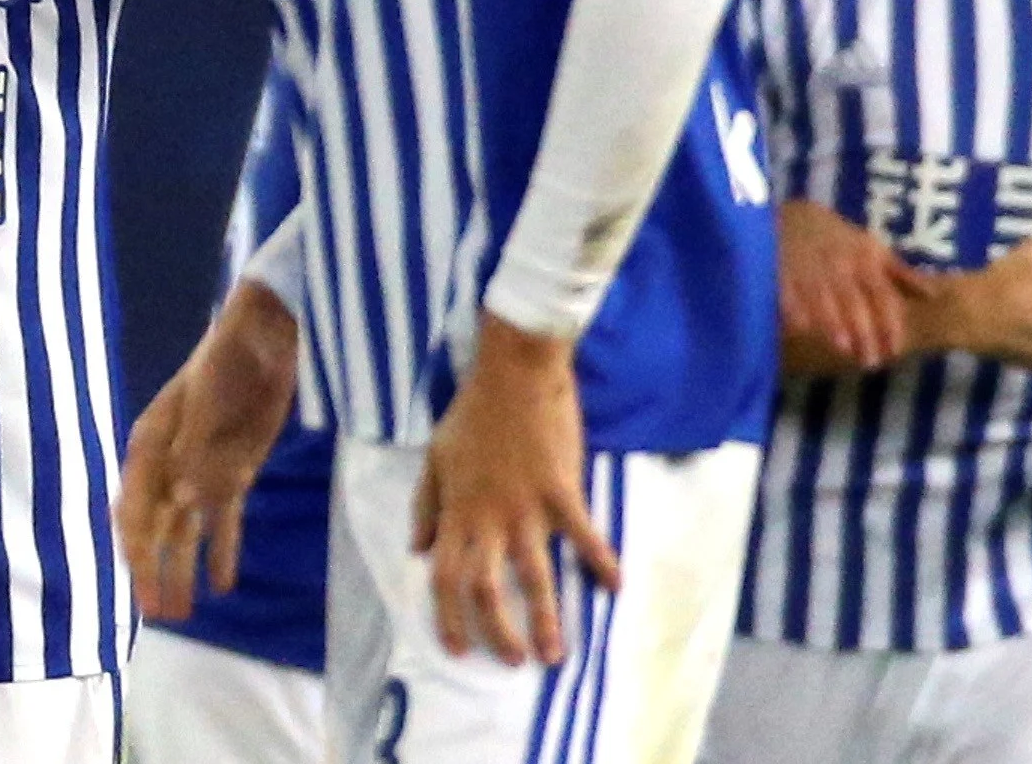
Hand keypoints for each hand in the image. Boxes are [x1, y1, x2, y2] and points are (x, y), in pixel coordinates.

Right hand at [120, 283, 298, 622]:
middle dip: (153, 570)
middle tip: (157, 614)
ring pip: (185, 531)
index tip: (140, 586)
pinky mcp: (234, 473)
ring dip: (182, 570)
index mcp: (150, 442)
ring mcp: (201, 470)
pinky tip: (223, 585)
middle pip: (155, 526)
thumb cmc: (229, 356)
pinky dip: (222, 551)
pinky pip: (224, 521)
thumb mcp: (209, 401)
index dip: (136, 549)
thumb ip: (195, 452)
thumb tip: (181, 503)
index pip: (134, 506)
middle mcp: (169, 463)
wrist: (268, 334)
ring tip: (182, 614)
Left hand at [417, 315, 610, 665]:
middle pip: (486, 589)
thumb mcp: (436, 456)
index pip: (444, 578)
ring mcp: (526, 507)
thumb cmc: (474, 412)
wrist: (514, 372)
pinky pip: (582, 534)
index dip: (449, 618)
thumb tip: (416, 548)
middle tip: (514, 660)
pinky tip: (615, 585)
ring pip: (533, 576)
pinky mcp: (562, 490)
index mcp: (457, 512)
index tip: (458, 648)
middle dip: (498, 632)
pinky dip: (599, 561)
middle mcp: (488, 519)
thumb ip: (425, 505)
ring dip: (545, 618)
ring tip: (555, 653)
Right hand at [779, 198, 916, 371]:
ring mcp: (813, 271)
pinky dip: (797, 312)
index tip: (894, 350)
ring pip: (825, 302)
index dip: (890, 325)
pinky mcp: (785, 275)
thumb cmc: (843, 241)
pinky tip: (803, 330)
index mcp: (866, 260)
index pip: (883, 297)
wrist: (798, 218)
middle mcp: (842, 267)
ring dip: (834, 326)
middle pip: (856, 305)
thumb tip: (934, 295)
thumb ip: (902, 275)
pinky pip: (791, 296)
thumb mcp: (875, 250)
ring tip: (844, 349)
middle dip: (864, 335)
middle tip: (871, 363)